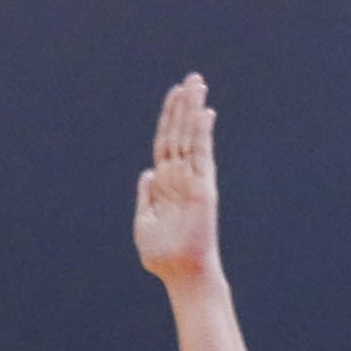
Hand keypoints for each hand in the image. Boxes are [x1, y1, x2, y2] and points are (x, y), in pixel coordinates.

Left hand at [134, 73, 220, 286]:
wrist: (179, 272)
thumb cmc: (162, 254)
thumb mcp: (144, 222)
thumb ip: (146, 196)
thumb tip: (148, 173)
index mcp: (165, 184)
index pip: (167, 143)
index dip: (169, 119)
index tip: (174, 95)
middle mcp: (181, 177)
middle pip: (181, 133)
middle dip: (185, 106)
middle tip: (191, 78)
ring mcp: (193, 180)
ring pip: (192, 138)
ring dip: (194, 111)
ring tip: (197, 84)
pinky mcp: (204, 188)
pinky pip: (203, 156)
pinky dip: (203, 135)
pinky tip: (205, 113)